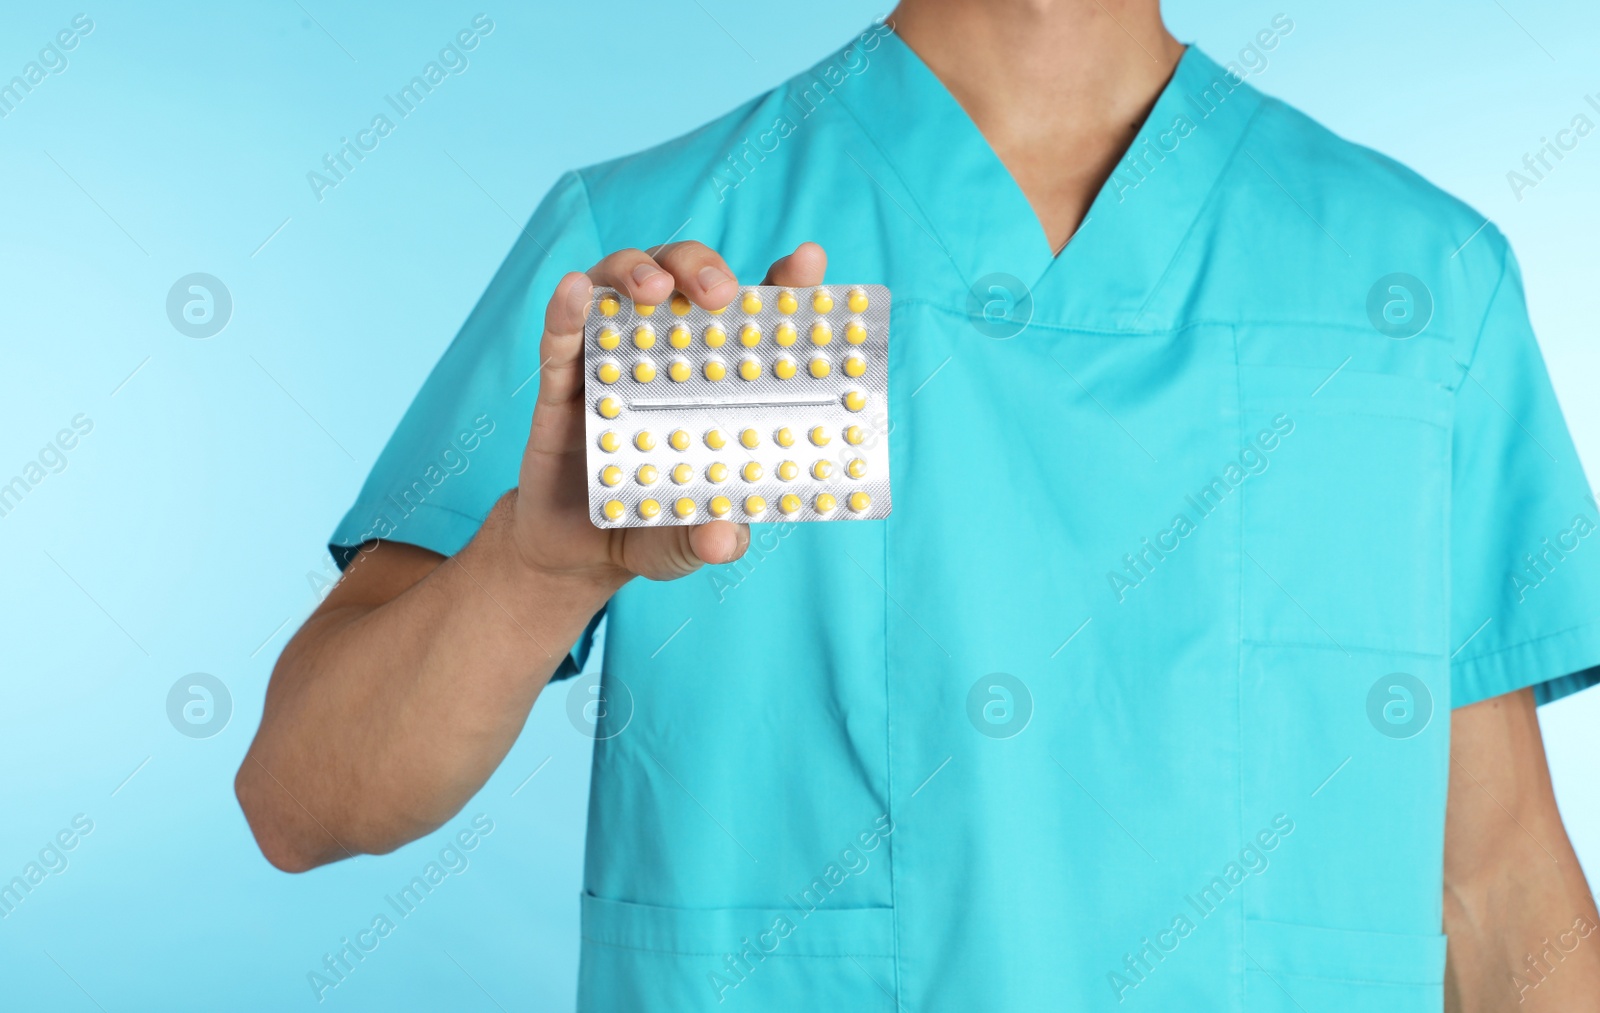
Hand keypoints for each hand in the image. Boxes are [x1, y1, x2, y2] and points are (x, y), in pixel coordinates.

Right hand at [509, 240, 827, 583]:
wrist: (578, 554)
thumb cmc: (654, 528)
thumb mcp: (694, 539)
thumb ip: (714, 538)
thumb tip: (725, 538)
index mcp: (717, 380)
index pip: (756, 316)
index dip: (786, 283)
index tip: (807, 261)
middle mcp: (665, 357)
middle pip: (685, 279)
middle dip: (703, 268)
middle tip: (719, 294)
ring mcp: (610, 363)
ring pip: (622, 284)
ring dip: (638, 271)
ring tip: (655, 290)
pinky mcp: (560, 384)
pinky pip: (559, 334)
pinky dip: (567, 306)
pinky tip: (575, 293)